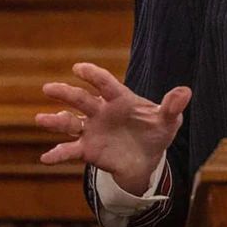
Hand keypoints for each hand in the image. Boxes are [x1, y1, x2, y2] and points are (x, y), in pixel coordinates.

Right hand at [35, 62, 191, 194]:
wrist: (146, 158)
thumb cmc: (155, 132)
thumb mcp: (167, 120)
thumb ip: (172, 106)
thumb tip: (186, 91)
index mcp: (119, 99)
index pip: (105, 83)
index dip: (93, 75)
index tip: (78, 68)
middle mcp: (101, 112)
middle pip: (81, 99)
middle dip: (65, 93)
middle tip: (49, 88)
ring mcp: (91, 130)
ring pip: (69, 123)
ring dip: (55, 121)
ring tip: (41, 119)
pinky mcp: (87, 149)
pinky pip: (69, 150)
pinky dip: (57, 154)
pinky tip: (45, 158)